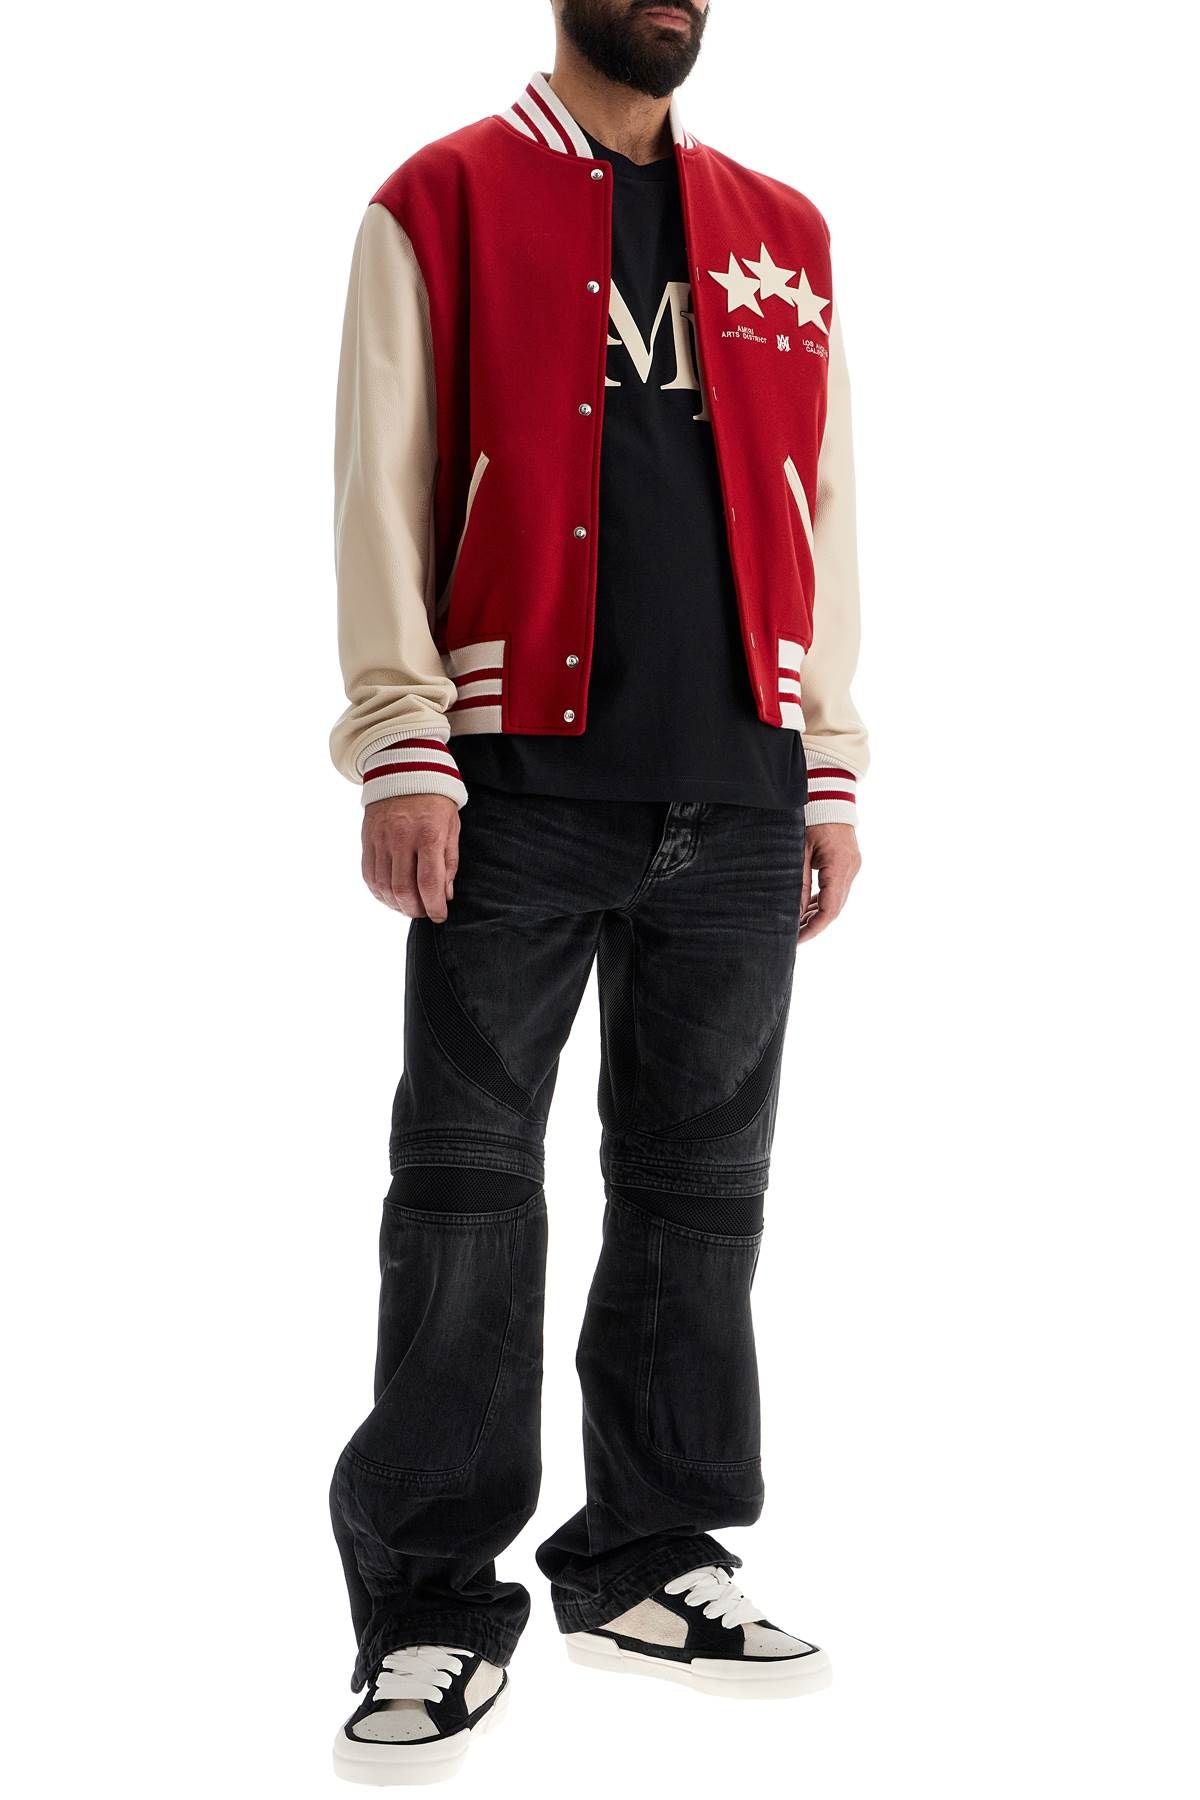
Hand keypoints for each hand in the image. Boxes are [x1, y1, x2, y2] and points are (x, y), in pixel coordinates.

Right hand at [362, 794, 459, 921]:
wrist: (404, 770)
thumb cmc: (434, 800)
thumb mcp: (452, 826)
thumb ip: (449, 862)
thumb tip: (445, 895)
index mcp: (427, 835)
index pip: (429, 882)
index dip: (434, 906)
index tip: (440, 915)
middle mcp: (401, 839)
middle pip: (403, 890)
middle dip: (415, 910)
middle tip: (425, 912)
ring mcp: (380, 840)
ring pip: (383, 887)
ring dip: (396, 905)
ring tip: (409, 907)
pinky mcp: (367, 840)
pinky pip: (369, 875)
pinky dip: (379, 892)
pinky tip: (391, 896)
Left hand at [798, 822, 861, 943]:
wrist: (829, 794)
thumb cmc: (811, 817)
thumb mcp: (799, 850)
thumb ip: (798, 883)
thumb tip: (794, 913)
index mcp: (839, 866)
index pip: (830, 909)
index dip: (814, 927)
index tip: (798, 939)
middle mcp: (851, 868)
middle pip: (835, 907)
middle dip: (815, 924)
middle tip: (793, 936)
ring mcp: (852, 865)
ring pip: (837, 900)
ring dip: (819, 913)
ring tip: (797, 925)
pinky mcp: (849, 862)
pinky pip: (837, 888)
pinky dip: (823, 900)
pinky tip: (808, 908)